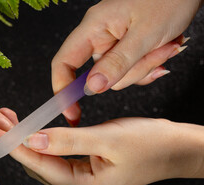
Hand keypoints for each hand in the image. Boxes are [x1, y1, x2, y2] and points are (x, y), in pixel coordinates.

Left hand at [0, 107, 203, 184]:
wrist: (175, 149)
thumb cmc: (150, 145)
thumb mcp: (108, 139)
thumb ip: (67, 141)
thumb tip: (30, 140)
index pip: (37, 162)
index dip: (11, 144)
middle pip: (33, 160)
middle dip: (9, 137)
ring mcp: (78, 177)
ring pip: (40, 156)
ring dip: (20, 135)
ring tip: (0, 116)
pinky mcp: (82, 166)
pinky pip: (52, 153)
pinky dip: (36, 137)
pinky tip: (25, 126)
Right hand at [52, 0, 201, 125]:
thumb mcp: (144, 34)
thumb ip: (117, 63)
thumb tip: (92, 88)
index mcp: (93, 27)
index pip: (64, 63)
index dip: (63, 90)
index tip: (72, 113)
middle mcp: (99, 36)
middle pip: (99, 75)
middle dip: (129, 73)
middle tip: (155, 53)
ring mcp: (113, 43)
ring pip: (119, 77)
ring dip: (145, 66)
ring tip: (165, 44)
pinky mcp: (126, 48)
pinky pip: (131, 71)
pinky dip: (149, 65)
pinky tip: (163, 48)